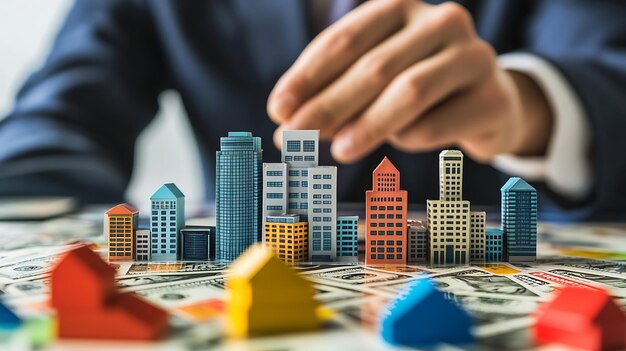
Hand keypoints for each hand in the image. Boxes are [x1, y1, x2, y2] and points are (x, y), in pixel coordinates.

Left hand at [267, 0, 551, 162]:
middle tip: (294, 138)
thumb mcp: (375, 79)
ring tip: (338, 151)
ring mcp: (474, 56)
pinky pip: (437, 124)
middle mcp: (441, 21)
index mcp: (401, 7)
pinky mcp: (493, 97)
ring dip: (366, 125)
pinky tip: (396, 143)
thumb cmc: (419, 85)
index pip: (345, 39)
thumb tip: (288, 124)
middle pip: (374, 67)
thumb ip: (336, 92)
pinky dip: (407, 138)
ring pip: (409, 91)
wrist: (488, 102)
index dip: (307, 76)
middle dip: (328, 106)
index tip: (277, 110)